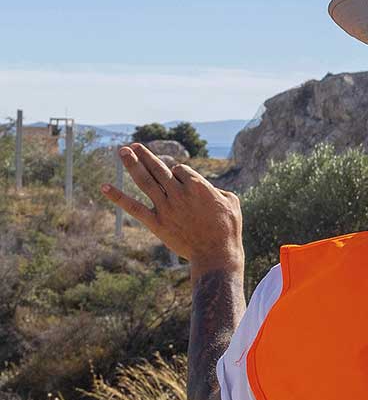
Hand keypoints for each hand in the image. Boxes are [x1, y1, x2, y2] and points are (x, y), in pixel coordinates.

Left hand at [102, 144, 243, 275]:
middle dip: (145, 155)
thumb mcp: (231, 202)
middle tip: (133, 146)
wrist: (217, 254)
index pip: (180, 169)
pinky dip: (118, 197)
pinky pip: (134, 207)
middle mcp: (179, 193)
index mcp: (199, 186)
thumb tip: (207, 188)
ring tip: (123, 151)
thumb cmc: (228, 228)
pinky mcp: (157, 223)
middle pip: (159, 168)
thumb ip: (217, 190)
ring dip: (132, 164)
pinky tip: (104, 187)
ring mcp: (166, 207)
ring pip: (145, 181)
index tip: (180, 181)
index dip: (179, 173)